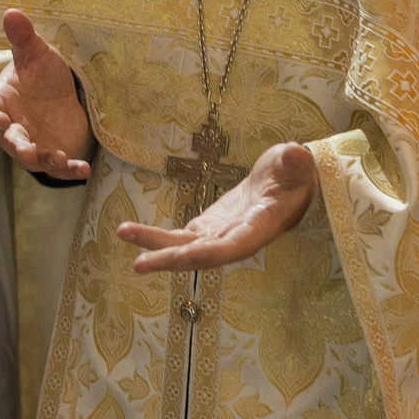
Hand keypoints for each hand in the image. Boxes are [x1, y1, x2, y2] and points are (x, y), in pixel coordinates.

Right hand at [0, 9, 93, 181]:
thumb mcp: (36, 53)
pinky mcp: (54, 152)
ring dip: (43, 160)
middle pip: (9, 142)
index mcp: (1, 103)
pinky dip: (69, 170)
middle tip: (27, 151)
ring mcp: (33, 142)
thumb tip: (12, 12)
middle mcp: (13, 126)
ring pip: (32, 158)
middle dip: (18, 147)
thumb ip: (23, 38)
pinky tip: (83, 168)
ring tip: (59, 157)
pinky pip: (58, 167)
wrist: (64, 90)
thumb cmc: (41, 71)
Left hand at [116, 140, 317, 273]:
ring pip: (184, 246)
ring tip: (123, 232)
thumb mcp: (296, 164)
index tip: (180, 256)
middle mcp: (236, 238)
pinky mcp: (208, 227)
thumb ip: (295, 163)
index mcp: (258, 228)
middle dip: (170, 259)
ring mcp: (219, 234)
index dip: (206, 254)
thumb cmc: (293, 175)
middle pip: (200, 256)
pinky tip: (132, 232)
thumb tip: (296, 153)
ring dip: (155, 244)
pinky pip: (180, 237)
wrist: (285, 185)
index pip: (231, 248)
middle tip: (138, 264)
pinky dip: (157, 237)